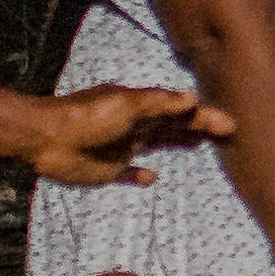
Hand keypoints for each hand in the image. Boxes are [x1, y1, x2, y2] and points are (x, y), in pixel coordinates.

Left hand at [0, 82, 231, 187]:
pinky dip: (141, 175)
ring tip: (198, 145)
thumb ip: (160, 103)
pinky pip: (130, 174)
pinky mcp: (109, 170)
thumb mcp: (127, 104)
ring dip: (177, 143)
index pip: (179, 111)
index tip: (229, 124)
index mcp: (140, 107)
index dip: (204, 116)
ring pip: (157, 144)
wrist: (45, 139)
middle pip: (173, 126)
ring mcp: (122, 148)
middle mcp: (134, 126)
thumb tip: (193, 98)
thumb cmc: (86, 117)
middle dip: (198, 127)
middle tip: (227, 132)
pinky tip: (152, 177)